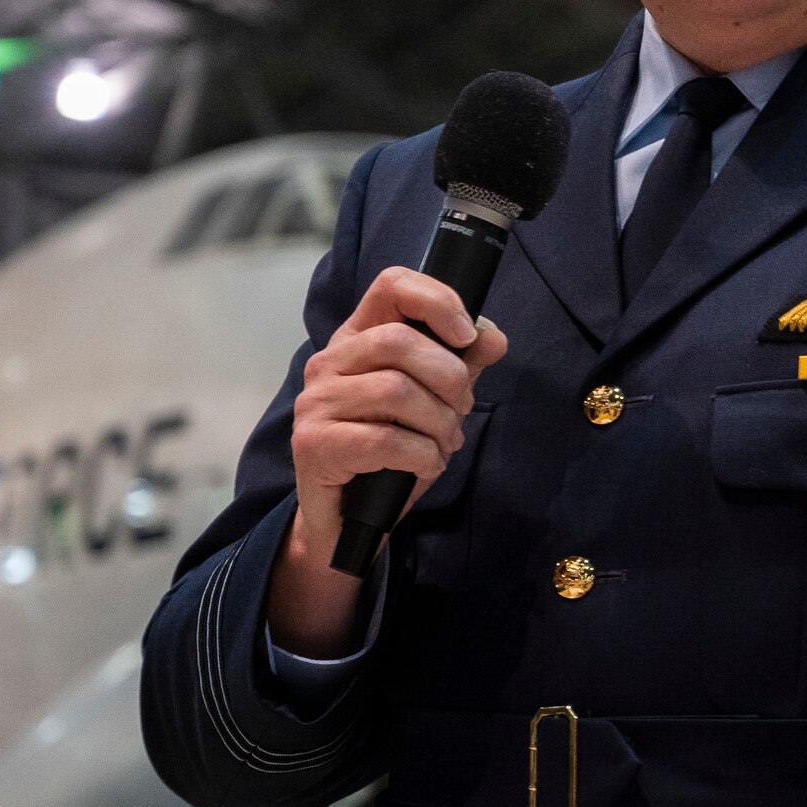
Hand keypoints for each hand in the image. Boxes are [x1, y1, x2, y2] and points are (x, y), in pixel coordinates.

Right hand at [271, 266, 506, 652]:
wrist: (346, 521)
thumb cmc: (390, 454)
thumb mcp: (433, 403)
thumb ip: (461, 365)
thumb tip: (492, 337)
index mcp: (358, 338)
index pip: (392, 285)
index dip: (438, 300)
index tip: (467, 336)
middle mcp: (329, 361)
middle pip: (399, 341)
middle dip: (449, 378)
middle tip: (460, 410)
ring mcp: (316, 402)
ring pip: (395, 391)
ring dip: (438, 423)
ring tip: (443, 444)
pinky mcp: (314, 444)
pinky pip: (384, 440)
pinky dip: (422, 456)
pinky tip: (425, 466)